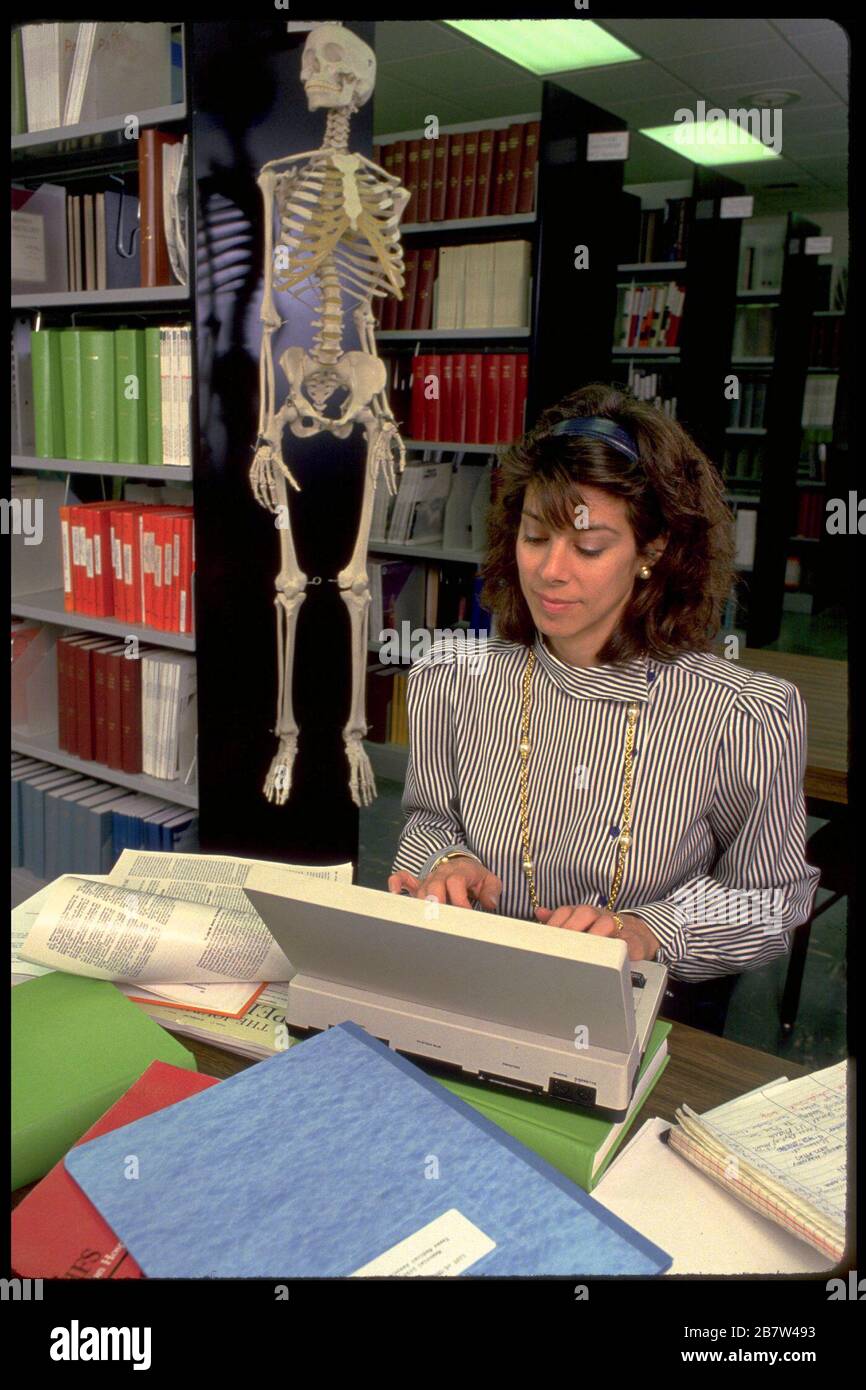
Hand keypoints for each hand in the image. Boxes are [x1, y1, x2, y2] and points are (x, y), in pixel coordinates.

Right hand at [388, 857, 501, 911]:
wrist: (463, 864)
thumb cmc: (475, 877)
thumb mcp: (489, 881)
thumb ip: (491, 891)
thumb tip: (490, 903)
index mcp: (459, 872)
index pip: (455, 883)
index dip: (459, 900)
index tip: (465, 916)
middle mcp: (441, 874)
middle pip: (434, 885)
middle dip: (437, 903)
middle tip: (442, 920)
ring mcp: (428, 879)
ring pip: (420, 890)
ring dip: (422, 905)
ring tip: (426, 922)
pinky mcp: (418, 884)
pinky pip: (402, 878)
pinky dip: (396, 884)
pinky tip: (394, 894)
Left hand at [534, 903, 659, 961]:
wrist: (639, 933)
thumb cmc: (604, 931)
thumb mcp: (580, 924)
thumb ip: (560, 920)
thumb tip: (539, 912)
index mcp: (585, 913)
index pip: (566, 911)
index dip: (554, 923)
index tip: (543, 938)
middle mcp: (600, 916)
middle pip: (584, 912)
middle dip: (570, 928)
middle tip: (560, 946)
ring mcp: (619, 927)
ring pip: (607, 923)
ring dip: (593, 935)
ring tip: (582, 952)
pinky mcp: (636, 942)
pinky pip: (630, 943)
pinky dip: (621, 949)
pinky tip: (610, 959)